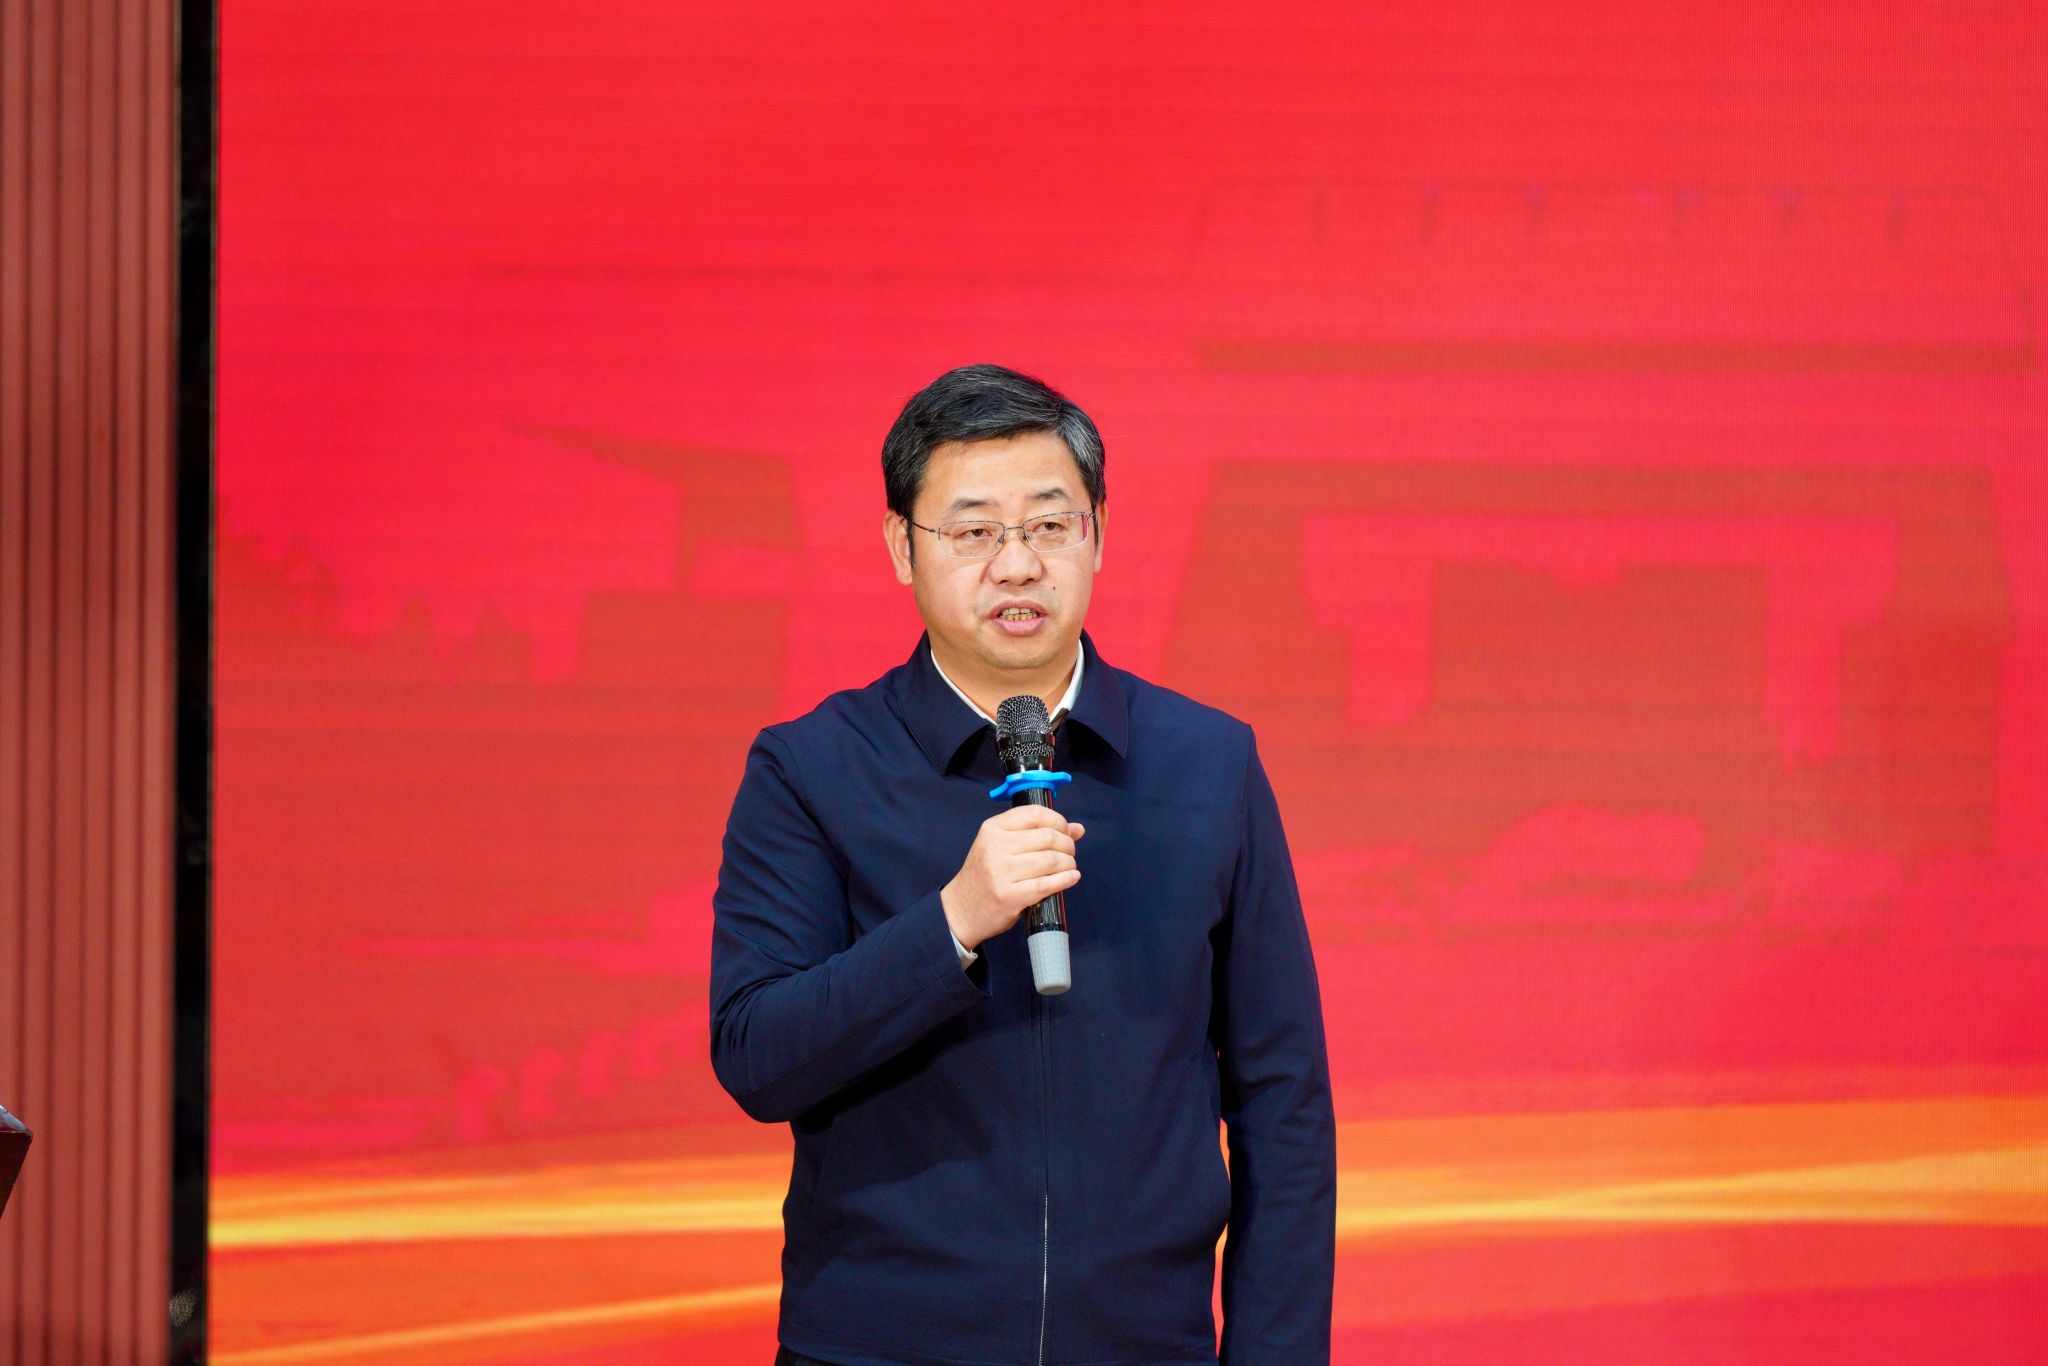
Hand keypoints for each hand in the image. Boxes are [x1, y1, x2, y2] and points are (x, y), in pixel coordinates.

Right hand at [940, 806, 1085, 950]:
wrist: (961, 910)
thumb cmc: (984, 875)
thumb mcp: (1000, 846)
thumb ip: (1035, 834)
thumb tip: (1078, 829)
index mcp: (993, 829)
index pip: (1034, 813)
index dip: (1058, 820)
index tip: (1066, 831)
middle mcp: (996, 847)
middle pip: (1047, 837)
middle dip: (1067, 844)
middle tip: (1069, 852)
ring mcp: (1001, 872)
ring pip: (1050, 860)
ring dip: (1068, 863)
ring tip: (1069, 866)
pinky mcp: (1009, 896)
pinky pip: (1047, 884)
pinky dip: (1065, 880)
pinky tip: (1071, 878)